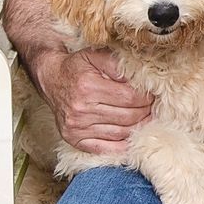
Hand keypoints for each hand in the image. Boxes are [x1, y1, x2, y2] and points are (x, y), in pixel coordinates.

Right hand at [35, 47, 152, 152]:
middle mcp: (80, 109)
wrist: (51, 79)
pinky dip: (123, 144)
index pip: (129, 98)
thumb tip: (139, 77)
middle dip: (145, 112)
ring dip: (138, 127)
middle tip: (151, 107)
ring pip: (121, 133)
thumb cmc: (77, 68)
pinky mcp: (74, 139)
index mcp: (87, 87)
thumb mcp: (96, 55)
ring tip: (144, 118)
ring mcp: (76, 127)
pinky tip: (131, 135)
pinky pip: (107, 148)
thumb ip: (118, 64)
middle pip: (128, 117)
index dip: (146, 97)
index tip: (151, 94)